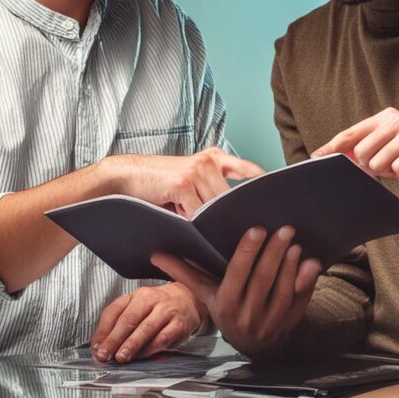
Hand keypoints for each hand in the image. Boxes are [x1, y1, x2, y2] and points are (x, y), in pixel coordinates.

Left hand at [91, 282, 206, 362]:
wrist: (188, 301)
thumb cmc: (157, 307)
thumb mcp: (137, 308)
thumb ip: (117, 323)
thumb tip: (100, 345)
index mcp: (137, 295)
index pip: (115, 311)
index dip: (103, 331)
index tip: (97, 347)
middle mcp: (151, 300)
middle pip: (129, 319)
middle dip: (114, 339)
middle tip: (105, 354)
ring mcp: (166, 312)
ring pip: (146, 329)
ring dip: (131, 345)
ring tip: (121, 357)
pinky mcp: (179, 325)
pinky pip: (162, 339)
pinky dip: (149, 349)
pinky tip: (141, 356)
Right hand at [105, 147, 263, 218]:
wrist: (122, 178)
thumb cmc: (155, 186)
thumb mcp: (186, 183)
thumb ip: (207, 192)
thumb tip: (230, 219)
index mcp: (212, 157)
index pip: (245, 168)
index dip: (261, 181)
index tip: (276, 195)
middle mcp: (208, 160)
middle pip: (231, 196)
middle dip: (236, 215)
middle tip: (249, 233)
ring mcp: (196, 170)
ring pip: (216, 206)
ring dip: (216, 224)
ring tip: (224, 240)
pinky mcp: (182, 182)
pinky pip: (198, 212)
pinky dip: (197, 225)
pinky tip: (196, 233)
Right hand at [151, 226, 321, 357]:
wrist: (254, 343)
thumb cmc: (227, 308)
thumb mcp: (206, 294)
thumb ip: (185, 272)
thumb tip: (157, 254)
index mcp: (226, 305)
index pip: (236, 276)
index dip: (247, 253)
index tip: (256, 229)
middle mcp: (247, 316)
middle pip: (262, 282)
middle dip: (273, 253)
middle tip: (283, 228)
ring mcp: (271, 322)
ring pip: (282, 292)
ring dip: (290, 266)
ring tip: (294, 242)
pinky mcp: (290, 323)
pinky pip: (301, 302)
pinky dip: (307, 283)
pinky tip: (311, 263)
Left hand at [312, 108, 398, 193]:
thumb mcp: (383, 152)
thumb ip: (359, 150)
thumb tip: (323, 154)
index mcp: (386, 117)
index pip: (352, 133)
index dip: (333, 147)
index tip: (316, 157)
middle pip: (364, 152)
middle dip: (375, 167)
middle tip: (393, 165)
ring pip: (381, 162)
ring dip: (393, 173)